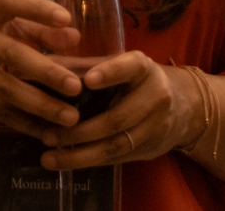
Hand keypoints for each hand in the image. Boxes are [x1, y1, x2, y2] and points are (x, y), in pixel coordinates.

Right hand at [0, 0, 82, 137]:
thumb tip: (74, 35)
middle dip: (46, 71)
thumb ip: (31, 23)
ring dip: (41, 106)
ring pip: (8, 91)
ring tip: (71, 117)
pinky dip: (26, 125)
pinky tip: (50, 133)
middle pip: (13, 55)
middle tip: (76, 85)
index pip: (10, 4)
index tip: (67, 17)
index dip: (38, 9)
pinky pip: (1, 113)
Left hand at [40, 51, 190, 170]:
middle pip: (117, 117)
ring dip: (81, 154)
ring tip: (50, 156)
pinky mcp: (150, 148)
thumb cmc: (135, 79)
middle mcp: (155, 96)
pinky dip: (90, 161)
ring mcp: (155, 125)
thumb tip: (42, 64)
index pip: (130, 67)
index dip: (110, 72)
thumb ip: (82, 64)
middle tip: (48, 135)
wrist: (183, 105)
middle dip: (80, 130)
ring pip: (117, 144)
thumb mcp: (117, 64)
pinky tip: (67, 161)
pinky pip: (117, 157)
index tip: (87, 80)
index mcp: (143, 68)